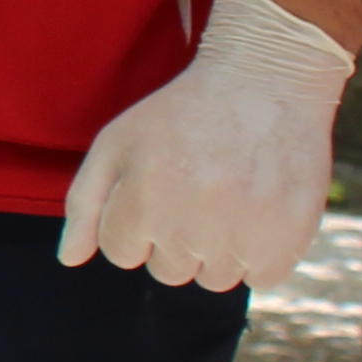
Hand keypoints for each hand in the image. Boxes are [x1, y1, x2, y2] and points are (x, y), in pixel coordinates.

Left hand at [60, 0, 349, 291]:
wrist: (263, 82)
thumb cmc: (180, 115)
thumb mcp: (117, 142)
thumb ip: (85, 203)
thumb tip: (69, 259)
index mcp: (146, 197)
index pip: (120, 253)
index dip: (133, 223)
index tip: (153, 191)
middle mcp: (195, 221)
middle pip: (167, 270)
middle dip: (172, 238)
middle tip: (192, 190)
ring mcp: (247, 232)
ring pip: (214, 279)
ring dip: (216, 250)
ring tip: (226, 198)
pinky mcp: (292, 236)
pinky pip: (262, 278)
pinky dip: (259, 256)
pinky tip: (256, 213)